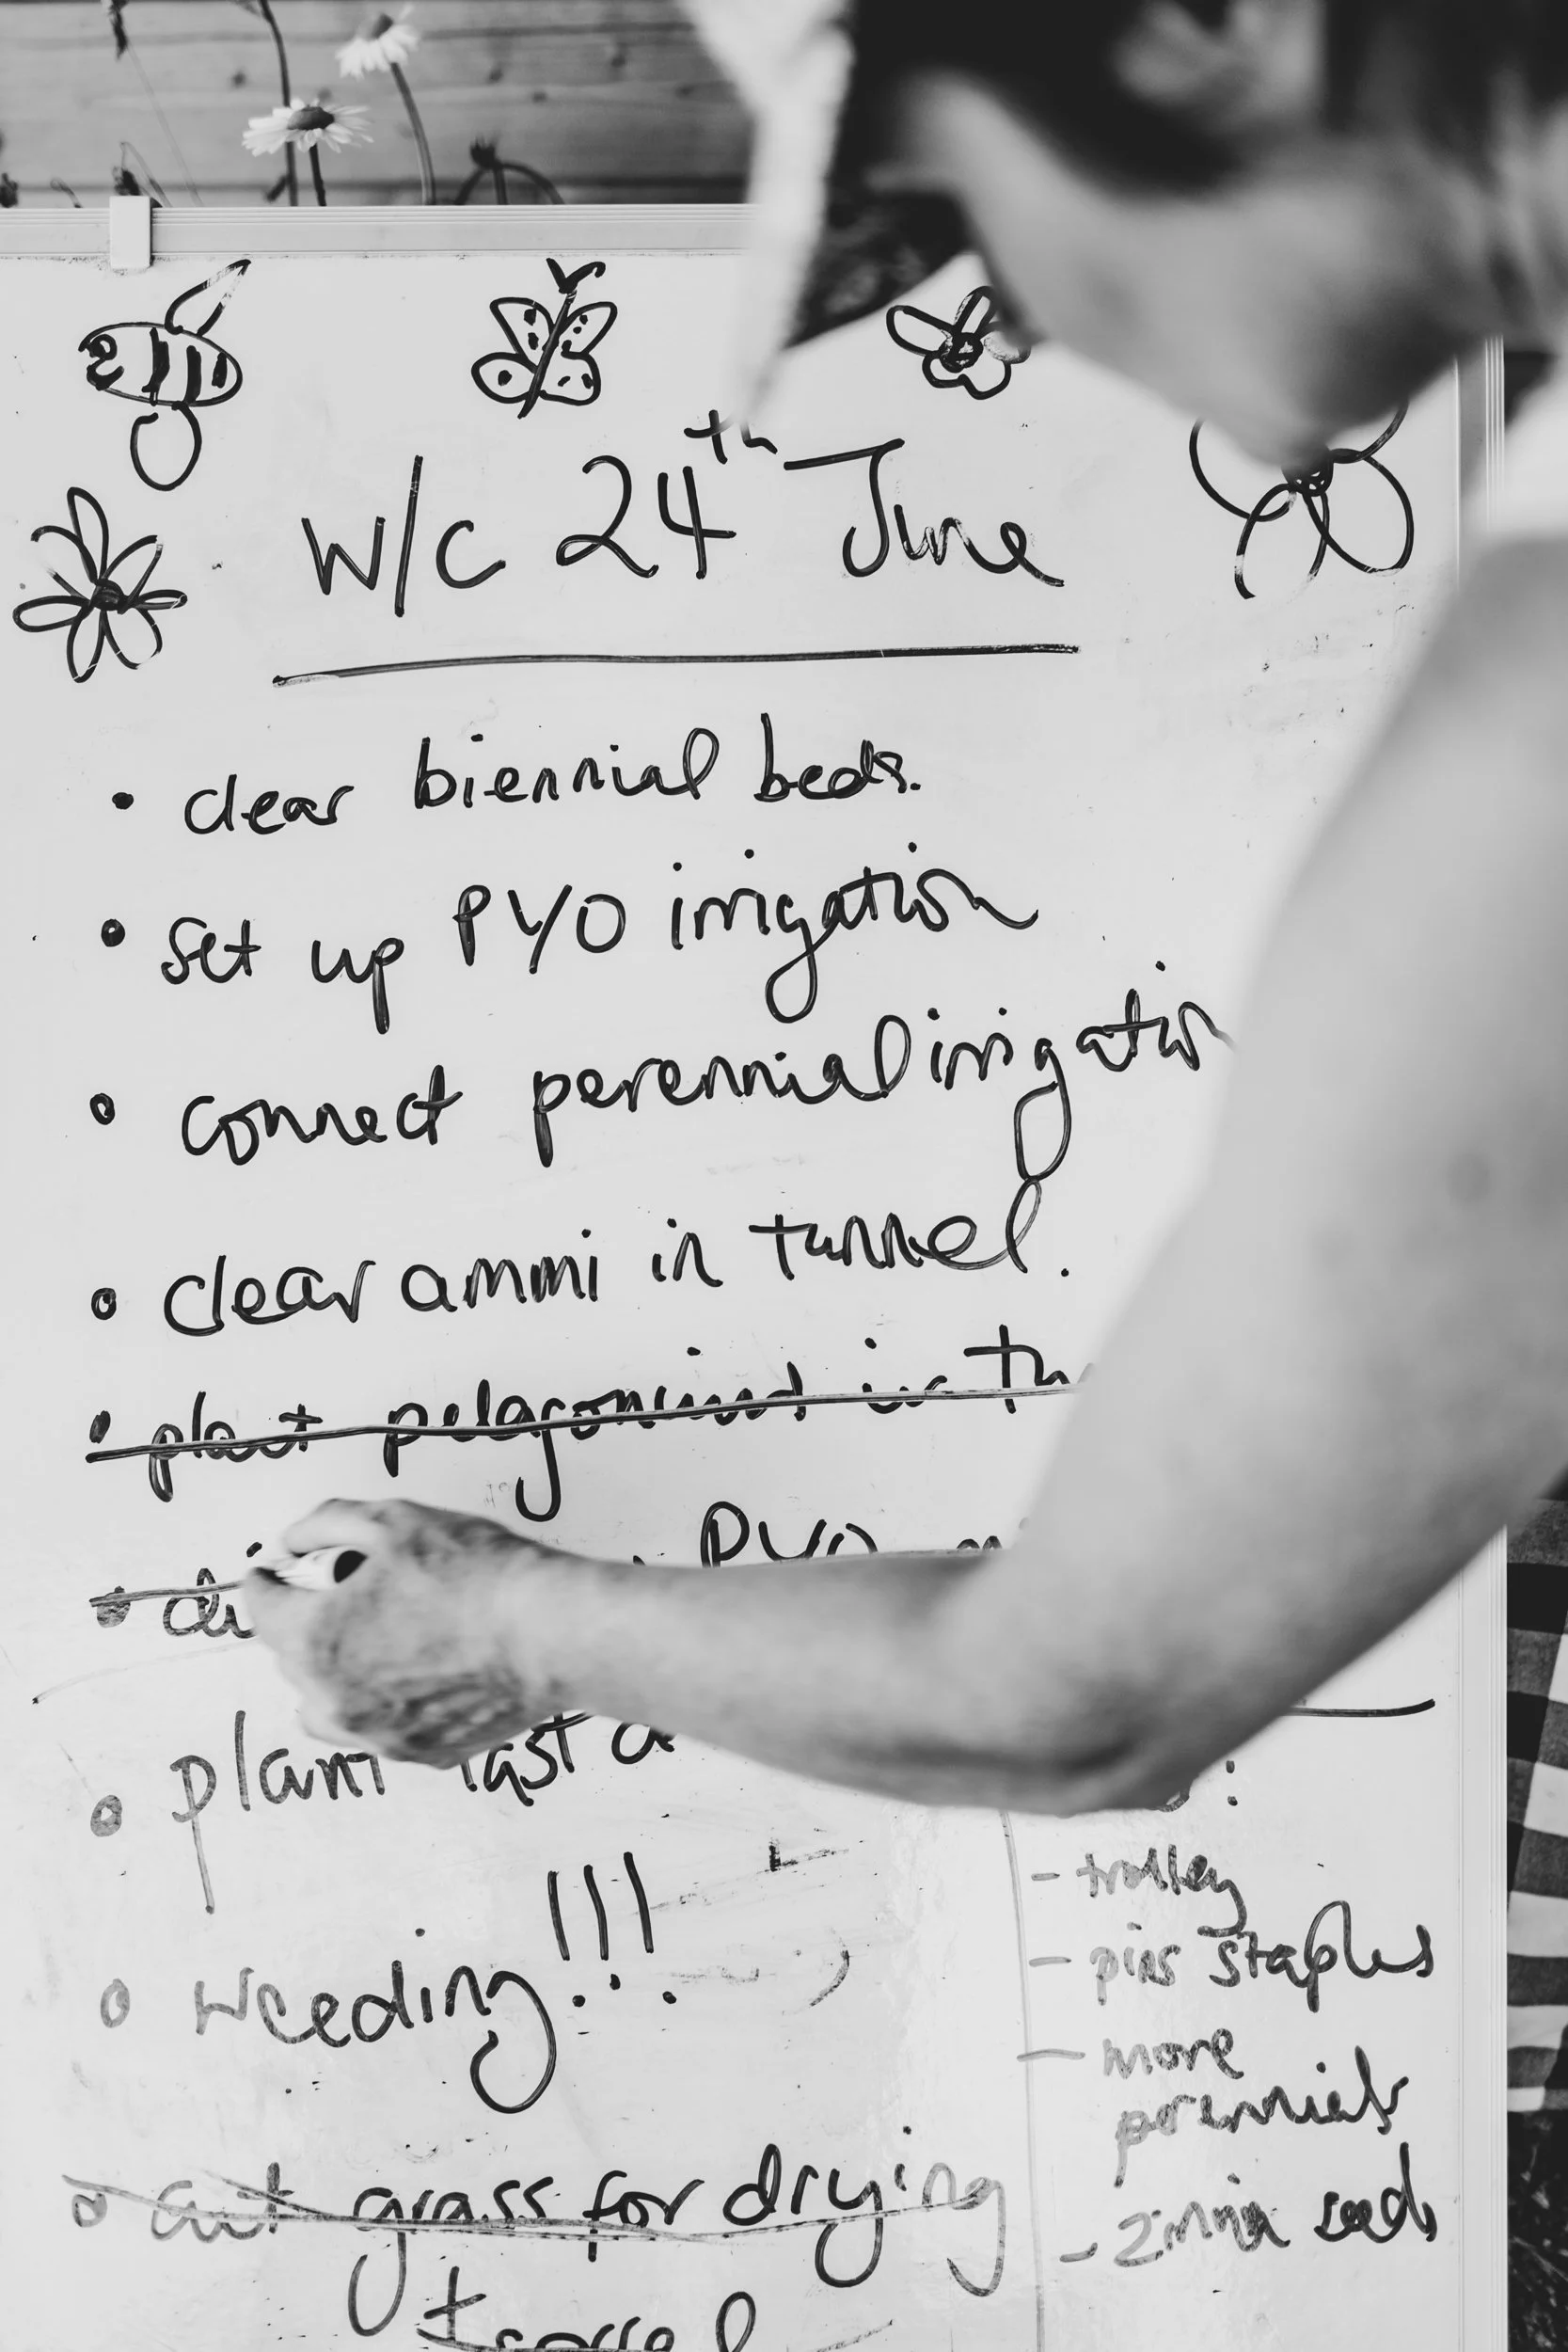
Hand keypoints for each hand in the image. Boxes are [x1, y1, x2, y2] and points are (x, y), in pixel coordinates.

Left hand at [244, 1497, 566, 1767]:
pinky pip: (378, 1729)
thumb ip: (328, 1524)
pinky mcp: (421, 1752)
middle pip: (291, 1656)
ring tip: (375, 1638)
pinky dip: (382, 1702)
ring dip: (333, 1672)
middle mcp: (335, 1699)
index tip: (271, 1571)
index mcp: (316, 1640)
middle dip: (307, 1620)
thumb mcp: (394, 1521)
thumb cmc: (476, 1575)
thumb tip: (295, 1539)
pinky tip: (416, 1670)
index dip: (265, 1581)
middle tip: (348, 1589)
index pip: (260, 1609)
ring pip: (325, 1706)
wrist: (547, 1632)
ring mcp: (377, 1734)